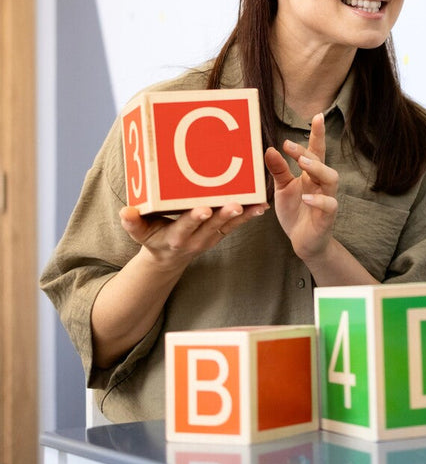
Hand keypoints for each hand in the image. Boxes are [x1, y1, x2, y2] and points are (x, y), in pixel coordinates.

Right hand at [119, 200, 267, 269]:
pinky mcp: (220, 234)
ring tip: (257, 205)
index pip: (185, 226)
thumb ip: (133, 223)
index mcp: (176, 237)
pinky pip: (236, 225)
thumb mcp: (140, 233)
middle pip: (212, 226)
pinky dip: (249, 216)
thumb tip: (125, 211)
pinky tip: (262, 206)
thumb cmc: (152, 239)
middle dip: (223, 215)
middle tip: (236, 204)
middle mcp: (196, 239)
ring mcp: (210, 238)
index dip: (194, 219)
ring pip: (228, 225)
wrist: (168, 259)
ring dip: (243, 215)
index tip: (202, 209)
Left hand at [265, 113, 339, 260]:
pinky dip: (319, 200)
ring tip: (302, 165)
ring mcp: (326, 199)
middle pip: (322, 161)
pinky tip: (307, 198)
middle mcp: (321, 183)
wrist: (303, 242)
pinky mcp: (327, 217)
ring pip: (331, 178)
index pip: (316, 150)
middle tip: (288, 146)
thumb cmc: (295, 212)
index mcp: (310, 174)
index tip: (317, 116)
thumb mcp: (282, 189)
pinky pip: (329, 205)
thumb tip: (269, 148)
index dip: (318, 134)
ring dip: (317, 169)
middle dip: (308, 152)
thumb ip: (278, 170)